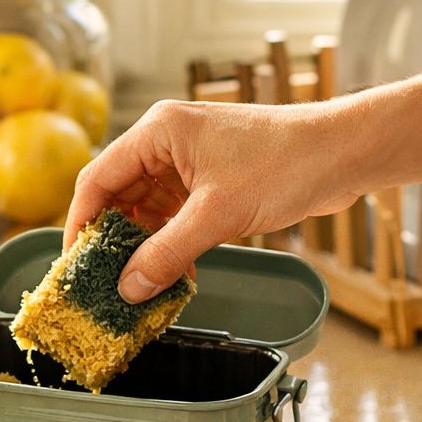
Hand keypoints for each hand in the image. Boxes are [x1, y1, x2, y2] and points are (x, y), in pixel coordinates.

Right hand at [65, 99, 368, 301]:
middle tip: (104, 283)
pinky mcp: (210, 181)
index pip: (97, 179)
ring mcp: (189, 162)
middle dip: (112, 241)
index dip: (81, 224)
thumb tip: (128, 289)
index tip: (74, 265)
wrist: (346, 153)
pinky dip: (170, 245)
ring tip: (138, 286)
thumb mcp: (218, 215)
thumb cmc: (287, 163)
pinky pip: (174, 217)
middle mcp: (166, 142)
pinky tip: (174, 275)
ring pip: (146, 211)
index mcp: (158, 131)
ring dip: (143, 248)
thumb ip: (167, 253)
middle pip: (118, 196)